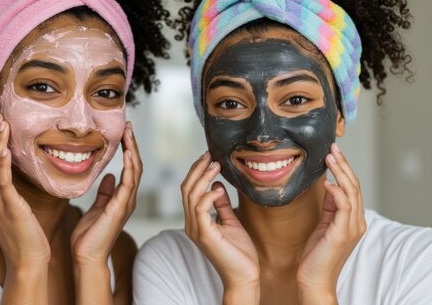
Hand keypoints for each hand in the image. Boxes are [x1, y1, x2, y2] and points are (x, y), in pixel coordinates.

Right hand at [0, 113, 50, 269]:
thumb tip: (12, 172)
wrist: (26, 260)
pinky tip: (5, 149)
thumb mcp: (10, 208)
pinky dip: (2, 163)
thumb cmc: (23, 235)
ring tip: (3, 124)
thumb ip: (7, 190)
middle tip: (0, 116)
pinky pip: (3, 181)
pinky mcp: (7, 207)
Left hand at [70, 122, 141, 266]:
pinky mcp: (120, 208)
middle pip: (136, 165)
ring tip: (128, 132)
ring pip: (136, 171)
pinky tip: (128, 153)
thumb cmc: (88, 236)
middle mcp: (128, 199)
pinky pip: (129, 183)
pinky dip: (130, 166)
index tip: (123, 132)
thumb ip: (104, 192)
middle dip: (132, 144)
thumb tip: (108, 176)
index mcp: (121, 198)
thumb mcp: (95, 208)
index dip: (128, 149)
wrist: (85, 256)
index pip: (129, 168)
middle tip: (128, 125)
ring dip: (133, 150)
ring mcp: (126, 203)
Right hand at [181, 152, 259, 296]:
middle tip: (209, 155)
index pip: (189, 191)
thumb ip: (222, 206)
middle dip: (197, 170)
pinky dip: (207, 196)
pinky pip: (200, 210)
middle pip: (186, 189)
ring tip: (216, 165)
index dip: (197, 172)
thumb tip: (217, 186)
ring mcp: (196, 230)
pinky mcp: (205, 236)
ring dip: (203, 178)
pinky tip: (217, 189)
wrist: (245, 276)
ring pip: (191, 196)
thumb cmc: (239, 252)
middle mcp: (191, 224)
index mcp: (196, 221)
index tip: (209, 158)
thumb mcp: (231, 222)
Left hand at [297, 143, 366, 302]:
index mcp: (353, 219)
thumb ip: (329, 206)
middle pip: (355, 186)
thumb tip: (329, 184)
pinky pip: (343, 206)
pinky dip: (337, 192)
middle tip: (333, 148)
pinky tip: (327, 182)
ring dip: (341, 172)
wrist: (314, 279)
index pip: (352, 188)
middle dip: (344, 164)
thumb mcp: (323, 224)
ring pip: (351, 192)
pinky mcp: (342, 233)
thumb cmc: (316, 255)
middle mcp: (356, 222)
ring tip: (330, 157)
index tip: (333, 152)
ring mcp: (352, 227)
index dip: (344, 168)